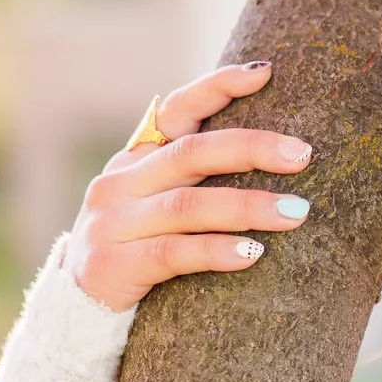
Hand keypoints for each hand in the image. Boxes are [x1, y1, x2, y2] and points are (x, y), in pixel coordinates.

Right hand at [64, 61, 312, 311]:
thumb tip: (275, 149)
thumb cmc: (140, 250)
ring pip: (188, 206)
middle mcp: (120, 183)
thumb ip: (195, 177)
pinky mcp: (111, 266)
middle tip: (303, 155)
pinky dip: (216, 251)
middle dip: (252, 149)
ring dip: (247, 206)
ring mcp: (112, 223)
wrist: (79, 309)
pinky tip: (252, 254)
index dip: (218, 86)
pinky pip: (172, 254)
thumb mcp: (158, 204)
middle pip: (192, 154)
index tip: (265, 71)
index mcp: (136, 159)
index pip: (177, 109)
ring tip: (296, 212)